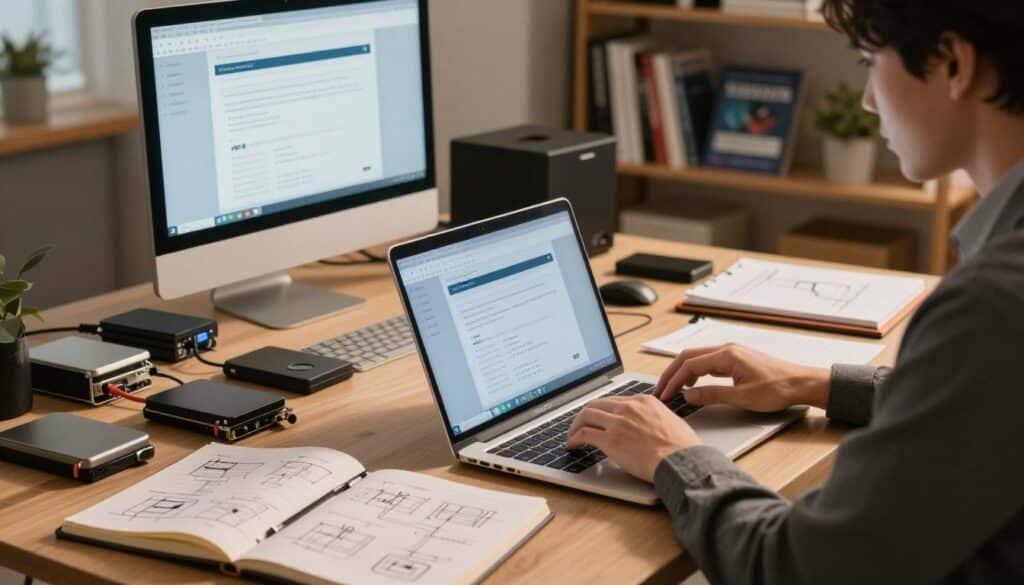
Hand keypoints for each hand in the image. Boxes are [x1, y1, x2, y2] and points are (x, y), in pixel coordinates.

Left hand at [565, 395, 700, 482]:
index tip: (600, 418)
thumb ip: (655, 418)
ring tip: (572, 435)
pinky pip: (584, 433)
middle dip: (586, 414)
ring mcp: (618, 422)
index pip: (616, 400)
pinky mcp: (609, 439)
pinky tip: (572, 445)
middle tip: (581, 424)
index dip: (604, 410)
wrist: (681, 461)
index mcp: (644, 401)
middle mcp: (629, 407)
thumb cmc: (682, 448)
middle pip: (598, 404)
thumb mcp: (671, 421)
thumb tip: (650, 426)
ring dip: (576, 425)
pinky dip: (574, 438)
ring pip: (587, 415)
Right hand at [656, 343, 830, 411]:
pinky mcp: (736, 358)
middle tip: (661, 390)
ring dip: (682, 372)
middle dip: (671, 373)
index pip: (689, 365)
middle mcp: (726, 349)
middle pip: (688, 357)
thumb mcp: (743, 397)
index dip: (673, 380)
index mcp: (726, 355)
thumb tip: (689, 395)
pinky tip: (694, 384)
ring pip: (697, 358)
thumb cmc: (778, 389)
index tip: (665, 394)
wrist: (801, 383)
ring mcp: (731, 352)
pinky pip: (708, 361)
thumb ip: (713, 395)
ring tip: (674, 389)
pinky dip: (695, 371)